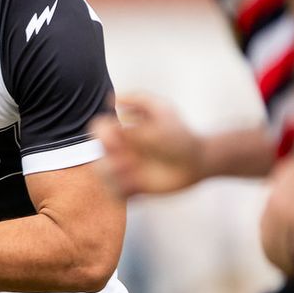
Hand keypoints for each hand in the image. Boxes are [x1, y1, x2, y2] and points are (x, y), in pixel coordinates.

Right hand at [91, 94, 206, 196]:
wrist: (198, 159)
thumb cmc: (181, 133)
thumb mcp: (163, 110)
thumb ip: (139, 100)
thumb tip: (112, 99)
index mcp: (124, 132)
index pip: (98, 129)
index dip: (101, 132)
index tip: (118, 136)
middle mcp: (122, 151)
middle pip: (95, 154)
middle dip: (107, 157)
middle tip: (128, 159)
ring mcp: (128, 170)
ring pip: (102, 175)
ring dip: (112, 174)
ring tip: (133, 173)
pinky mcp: (136, 188)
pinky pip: (116, 193)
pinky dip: (120, 190)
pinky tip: (137, 185)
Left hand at [259, 142, 293, 276]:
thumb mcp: (290, 180)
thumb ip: (287, 194)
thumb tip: (292, 199)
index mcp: (270, 207)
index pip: (267, 242)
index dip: (277, 259)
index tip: (291, 268)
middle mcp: (274, 214)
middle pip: (273, 252)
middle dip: (287, 269)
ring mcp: (289, 216)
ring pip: (287, 255)